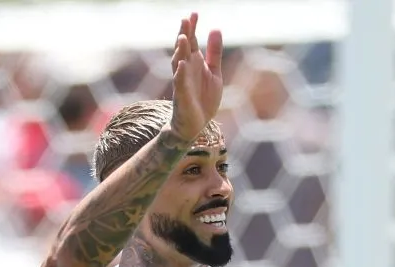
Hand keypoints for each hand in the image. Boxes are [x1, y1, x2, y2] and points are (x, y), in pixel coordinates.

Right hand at [168, 13, 223, 142]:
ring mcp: (182, 82)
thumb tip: (215, 29)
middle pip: (182, 49)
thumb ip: (215, 53)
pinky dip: (180, 74)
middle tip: (186, 19)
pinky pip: (179, 83)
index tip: (194, 14)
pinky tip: (182, 64)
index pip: (190, 42)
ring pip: (178, 63)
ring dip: (180, 51)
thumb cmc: (203, 98)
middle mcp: (185, 70)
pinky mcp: (182, 96)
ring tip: (183, 38)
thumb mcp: (214, 72)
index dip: (192, 28)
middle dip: (184, 35)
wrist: (195, 124)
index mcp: (194, 63)